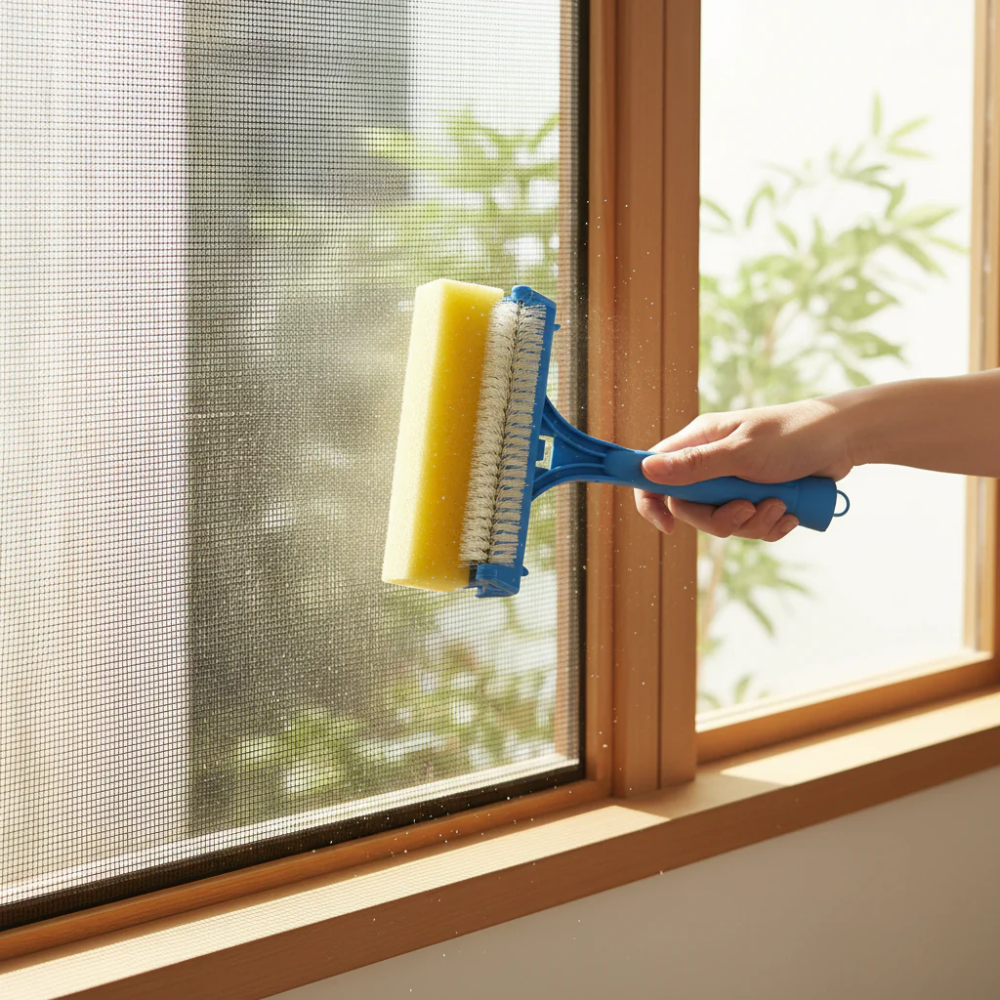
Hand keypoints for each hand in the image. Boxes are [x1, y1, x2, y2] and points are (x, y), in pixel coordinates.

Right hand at [634, 398, 854, 540]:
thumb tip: (646, 470)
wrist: (845, 440)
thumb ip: (694, 466)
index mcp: (699, 442)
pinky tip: (791, 514)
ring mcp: (735, 481)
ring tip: (780, 506)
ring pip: (724, 520)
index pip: (655, 472)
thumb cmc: (793, 436)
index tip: (668, 525)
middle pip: (691, 508)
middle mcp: (712, 462)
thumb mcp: (741, 453)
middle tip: (747, 509)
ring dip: (753, 522)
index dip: (652, 501)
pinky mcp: (759, 495)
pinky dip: (771, 525)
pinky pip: (751, 525)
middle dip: (720, 518)